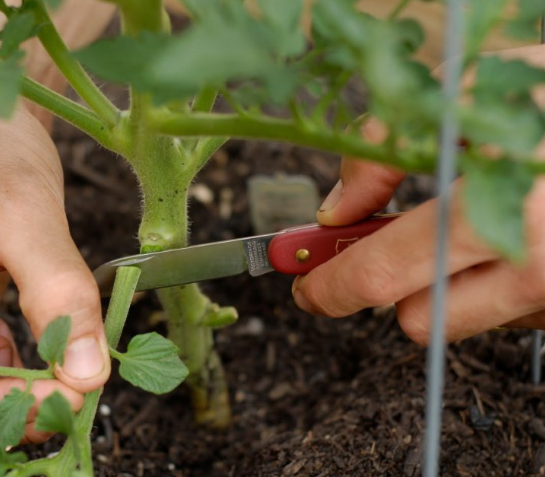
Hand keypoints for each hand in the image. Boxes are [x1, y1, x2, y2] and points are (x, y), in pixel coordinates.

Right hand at [0, 61, 109, 461]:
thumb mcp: (26, 219)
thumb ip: (59, 298)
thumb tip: (89, 377)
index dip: (0, 404)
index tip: (70, 396)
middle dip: (4, 410)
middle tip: (74, 392)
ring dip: (8, 400)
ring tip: (61, 372)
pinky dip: (12, 374)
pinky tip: (39, 343)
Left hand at [292, 118, 544, 344]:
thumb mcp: (474, 90)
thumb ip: (390, 146)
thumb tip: (338, 206)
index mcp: (498, 207)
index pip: (383, 275)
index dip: (331, 286)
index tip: (307, 287)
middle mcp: (535, 266)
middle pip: (417, 321)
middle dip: (384, 290)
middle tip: (370, 257)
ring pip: (463, 321)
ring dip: (443, 286)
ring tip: (462, 227)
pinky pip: (513, 313)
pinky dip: (494, 283)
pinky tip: (509, 236)